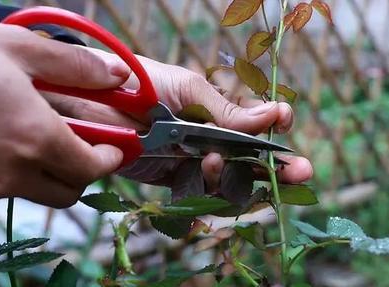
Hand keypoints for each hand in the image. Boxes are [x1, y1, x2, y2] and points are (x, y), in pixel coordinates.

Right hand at [0, 13, 129, 206]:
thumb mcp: (18, 47)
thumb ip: (76, 66)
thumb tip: (118, 75)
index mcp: (35, 139)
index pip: (91, 170)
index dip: (110, 159)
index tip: (116, 145)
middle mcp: (13, 172)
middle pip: (68, 193)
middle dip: (84, 171)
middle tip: (84, 142)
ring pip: (37, 193)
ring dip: (51, 172)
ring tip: (40, 132)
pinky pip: (5, 188)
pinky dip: (19, 171)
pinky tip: (6, 136)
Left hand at [45, 49, 313, 192]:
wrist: (88, 102)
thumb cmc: (139, 83)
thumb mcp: (187, 89)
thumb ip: (227, 110)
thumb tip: (273, 114)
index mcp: (216, 109)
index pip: (254, 122)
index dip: (273, 125)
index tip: (284, 121)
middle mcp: (208, 138)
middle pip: (251, 159)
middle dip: (278, 167)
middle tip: (301, 171)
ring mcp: (191, 161)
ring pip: (229, 180)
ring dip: (233, 176)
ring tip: (214, 161)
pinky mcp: (170, 181)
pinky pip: (199, 194)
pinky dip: (205, 190)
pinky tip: (203, 173)